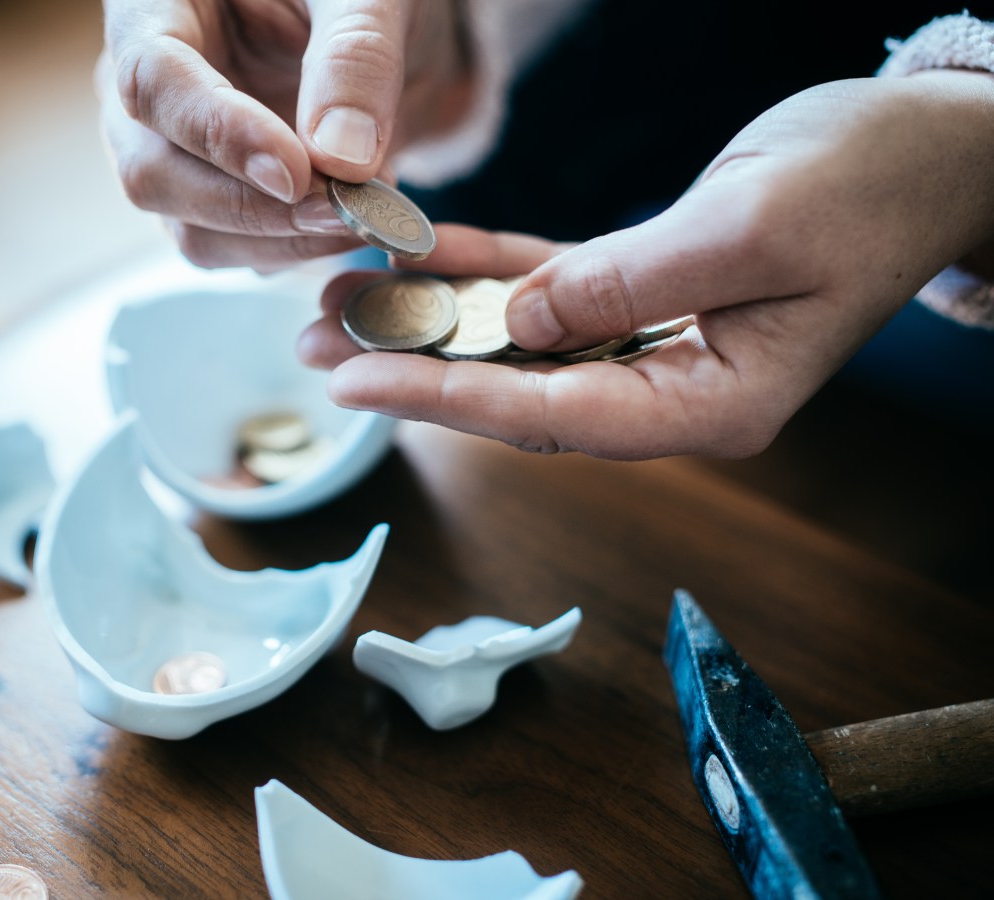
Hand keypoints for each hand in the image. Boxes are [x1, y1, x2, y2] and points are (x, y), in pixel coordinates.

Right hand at [98, 0, 473, 270]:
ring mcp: (177, 155)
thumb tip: (340, 158)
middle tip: (349, 207)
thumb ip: (354, 57)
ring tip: (370, 207)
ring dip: (287, 241)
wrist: (389, 35)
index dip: (219, 134)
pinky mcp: (218, 205)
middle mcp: (150, 90)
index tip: (296, 172)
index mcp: (158, 7)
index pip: (151, 82)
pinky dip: (304, 250)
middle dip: (255, 208)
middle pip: (155, 174)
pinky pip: (242, 253)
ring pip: (195, 233)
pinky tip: (358, 217)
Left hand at [299, 70, 993, 457]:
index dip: (447, 400)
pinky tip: (416, 258)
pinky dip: (482, 270)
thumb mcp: (754, 227)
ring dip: (433, 320)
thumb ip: (633, 281)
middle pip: (520, 392)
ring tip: (340, 302)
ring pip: (520, 344)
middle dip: (415, 367)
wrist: (927, 151)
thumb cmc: (869, 185)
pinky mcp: (641, 292)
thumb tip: (522, 320)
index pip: (554, 416)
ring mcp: (654, 344)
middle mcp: (673, 388)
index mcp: (714, 402)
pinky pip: (545, 289)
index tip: (356, 382)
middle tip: (315, 342)